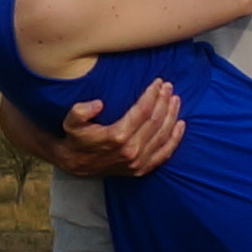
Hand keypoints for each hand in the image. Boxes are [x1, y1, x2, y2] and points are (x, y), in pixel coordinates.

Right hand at [48, 80, 183, 179]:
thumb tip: (98, 104)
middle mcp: (131, 150)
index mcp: (117, 136)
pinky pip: (164, 154)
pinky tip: (180, 125)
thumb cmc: (75, 138)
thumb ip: (81, 111)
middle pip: (155, 121)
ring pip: (162, 135)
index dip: (152, 95)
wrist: (75, 164)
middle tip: (169, 87)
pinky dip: (175, 139)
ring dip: (171, 115)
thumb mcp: (71, 121)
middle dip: (164, 101)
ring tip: (175, 99)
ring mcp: (138, 162)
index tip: (158, 82)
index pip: (142, 111)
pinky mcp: (142, 169)